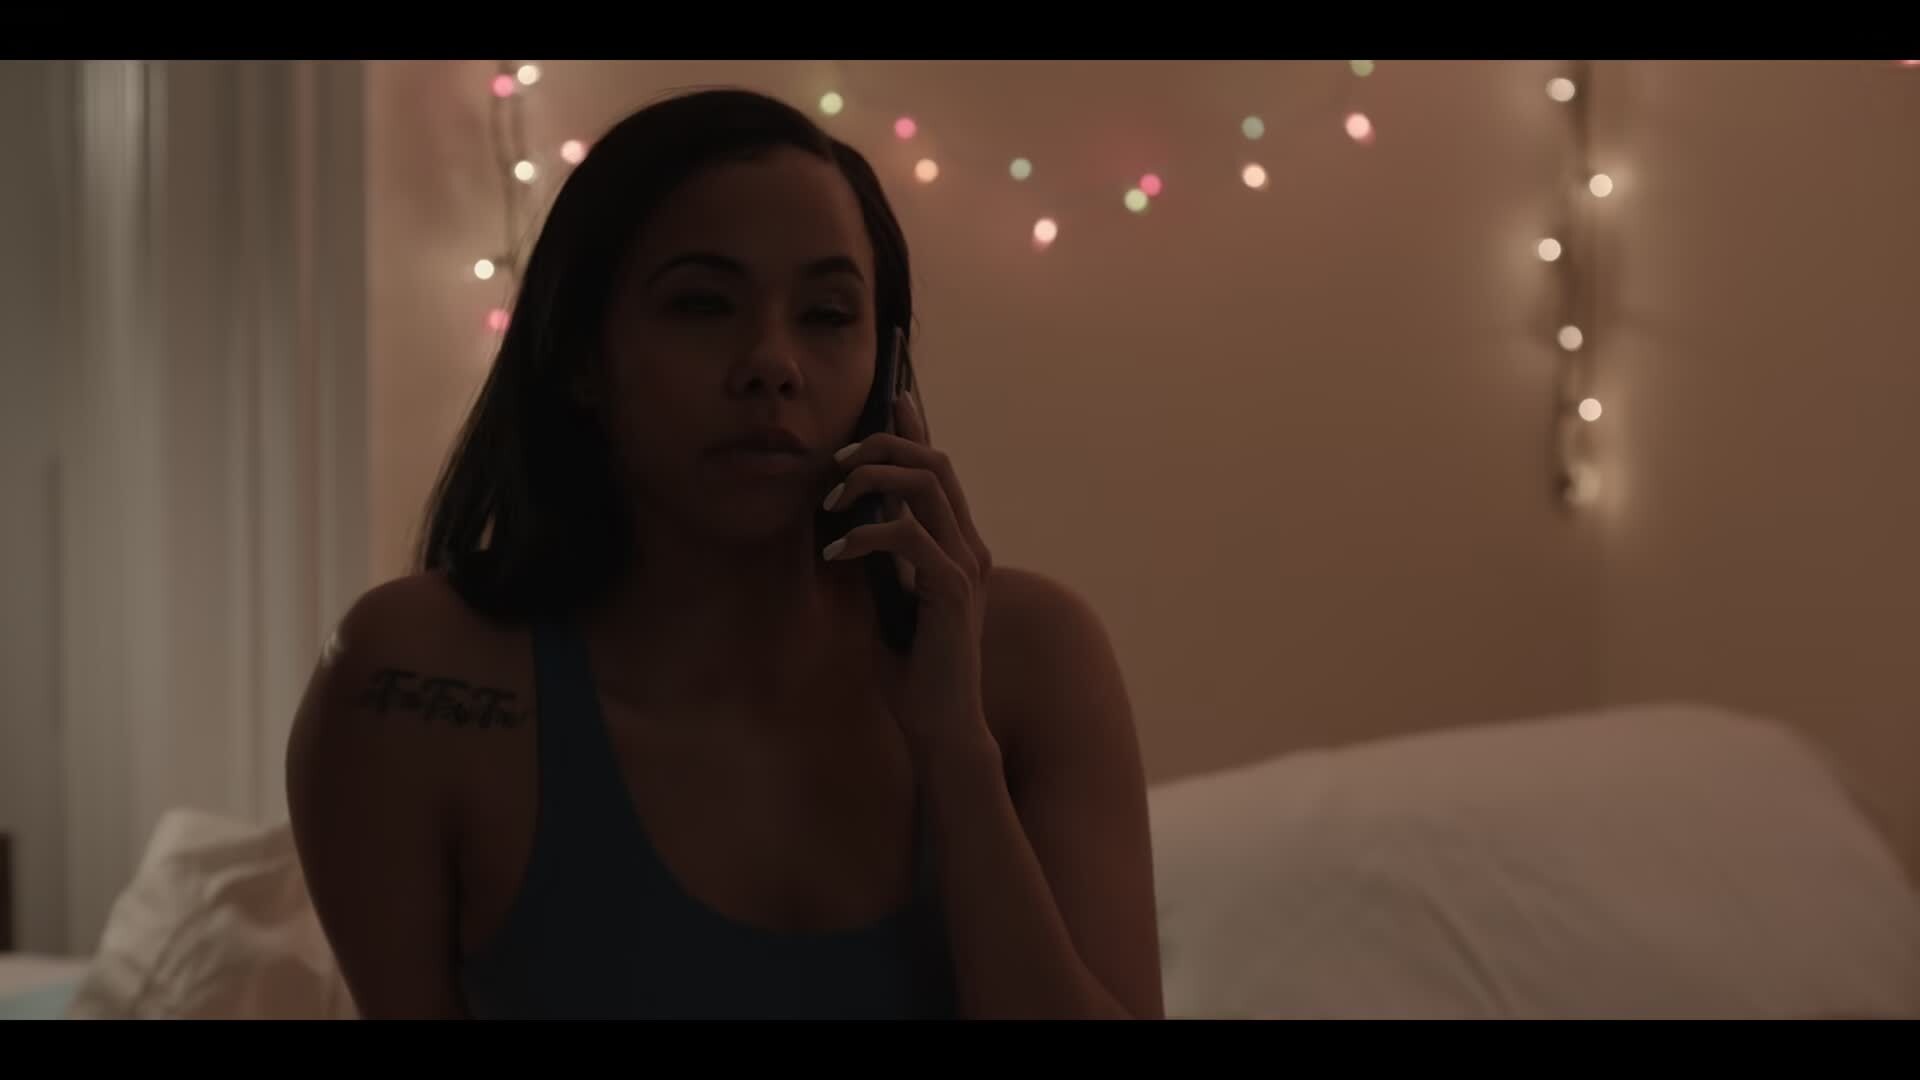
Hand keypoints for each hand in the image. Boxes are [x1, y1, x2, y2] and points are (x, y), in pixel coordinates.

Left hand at [821, 390, 995, 755]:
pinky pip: (910, 537)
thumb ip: (875, 560)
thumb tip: (840, 520)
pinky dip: (867, 534)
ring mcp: (965, 566)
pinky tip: (836, 549)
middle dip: (885, 445)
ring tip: (833, 501)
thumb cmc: (911, 670)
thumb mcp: (883, 601)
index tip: (893, 394)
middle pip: (934, 462)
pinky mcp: (952, 591)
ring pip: (926, 485)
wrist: (939, 725)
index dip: (917, 427)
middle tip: (839, 461)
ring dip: (873, 480)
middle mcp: (968, 546)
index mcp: (957, 544)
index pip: (938, 470)